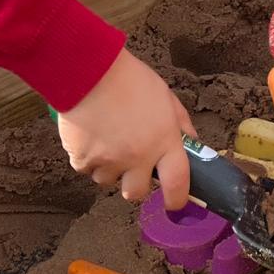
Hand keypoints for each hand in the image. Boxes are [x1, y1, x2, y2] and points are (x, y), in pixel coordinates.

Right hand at [56, 49, 196, 206]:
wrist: (90, 71)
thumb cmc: (131, 80)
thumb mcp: (167, 98)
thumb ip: (180, 125)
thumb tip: (191, 144)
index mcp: (164, 142)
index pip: (178, 183)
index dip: (177, 199)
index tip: (174, 202)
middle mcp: (138, 157)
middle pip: (137, 192)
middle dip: (135, 183)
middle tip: (132, 164)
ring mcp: (109, 161)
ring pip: (108, 181)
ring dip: (109, 167)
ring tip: (107, 138)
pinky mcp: (82, 160)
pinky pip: (86, 169)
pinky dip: (88, 157)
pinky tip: (90, 133)